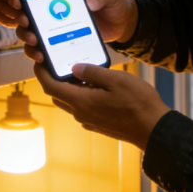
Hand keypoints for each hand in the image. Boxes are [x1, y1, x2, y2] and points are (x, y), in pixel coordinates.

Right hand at [12, 0, 137, 62]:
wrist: (123, 23)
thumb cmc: (115, 3)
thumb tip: (89, 4)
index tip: (19, 0)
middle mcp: (55, 7)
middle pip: (29, 12)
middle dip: (23, 18)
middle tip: (27, 24)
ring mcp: (57, 25)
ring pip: (32, 31)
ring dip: (28, 36)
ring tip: (35, 43)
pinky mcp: (61, 40)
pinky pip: (45, 47)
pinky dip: (39, 52)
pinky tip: (42, 57)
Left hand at [34, 62, 170, 150]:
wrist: (153, 129)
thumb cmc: (138, 103)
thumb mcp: (116, 80)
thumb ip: (93, 73)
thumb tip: (74, 68)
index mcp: (81, 101)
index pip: (50, 87)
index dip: (41, 74)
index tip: (39, 62)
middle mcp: (80, 113)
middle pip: (58, 95)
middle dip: (54, 79)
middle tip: (59, 62)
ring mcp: (89, 120)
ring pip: (70, 102)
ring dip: (69, 88)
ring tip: (80, 71)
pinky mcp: (97, 124)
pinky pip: (81, 108)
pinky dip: (80, 96)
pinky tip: (94, 86)